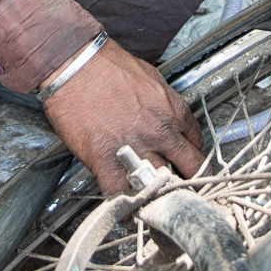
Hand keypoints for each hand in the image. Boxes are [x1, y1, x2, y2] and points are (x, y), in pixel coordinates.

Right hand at [41, 40, 203, 191]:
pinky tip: (126, 206)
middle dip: (188, 180)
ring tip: (157, 199)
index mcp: (172, 110)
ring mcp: (134, 147)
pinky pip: (121, 192)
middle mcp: (159, 131)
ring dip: (159, 194)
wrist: (75, 64)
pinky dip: (124, 204)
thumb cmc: (106, 66)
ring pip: (160, 185)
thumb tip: (167, 119)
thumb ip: (163, 103)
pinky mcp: (106, 159)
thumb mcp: (150, 77)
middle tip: (182, 188)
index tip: (185, 160)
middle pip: (189, 168)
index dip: (191, 154)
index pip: (196, 142)